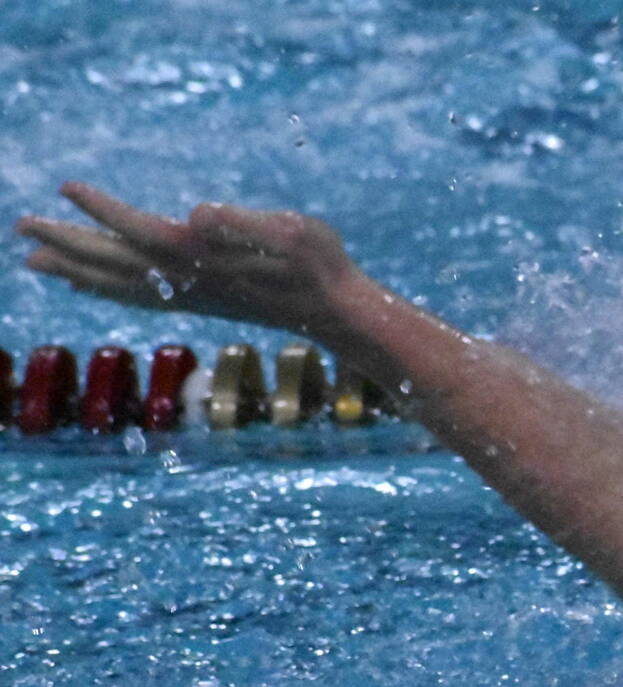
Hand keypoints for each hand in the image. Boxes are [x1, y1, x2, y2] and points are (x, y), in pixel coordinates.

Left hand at [15, 182, 361, 334]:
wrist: (337, 311)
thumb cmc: (320, 264)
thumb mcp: (291, 232)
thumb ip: (242, 222)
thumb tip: (198, 214)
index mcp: (205, 258)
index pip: (140, 231)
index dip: (103, 210)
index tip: (66, 187)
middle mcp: (189, 280)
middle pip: (115, 262)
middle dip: (68, 244)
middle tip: (22, 227)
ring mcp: (191, 295)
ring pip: (119, 283)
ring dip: (75, 270)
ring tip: (36, 260)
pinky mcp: (199, 300)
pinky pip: (137, 295)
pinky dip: (105, 288)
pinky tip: (88, 284)